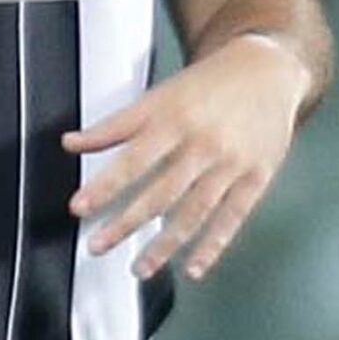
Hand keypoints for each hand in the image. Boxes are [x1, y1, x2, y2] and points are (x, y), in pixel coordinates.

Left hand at [63, 35, 310, 280]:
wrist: (268, 70)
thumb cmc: (208, 85)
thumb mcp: (160, 96)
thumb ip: (116, 125)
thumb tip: (71, 143)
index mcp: (175, 119)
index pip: (133, 159)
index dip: (105, 186)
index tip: (80, 208)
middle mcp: (202, 143)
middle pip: (161, 191)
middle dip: (127, 223)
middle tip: (98, 246)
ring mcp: (231, 163)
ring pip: (194, 210)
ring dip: (164, 245)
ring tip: (140, 269)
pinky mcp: (256, 178)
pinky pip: (232, 218)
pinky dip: (212, 246)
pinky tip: (193, 268)